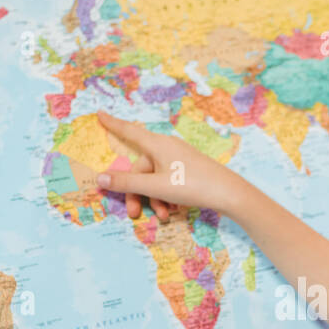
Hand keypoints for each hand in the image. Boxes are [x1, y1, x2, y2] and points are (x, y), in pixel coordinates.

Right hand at [95, 111, 249, 220]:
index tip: (99, 113)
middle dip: (137, 192)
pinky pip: (168, 181)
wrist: (229, 193)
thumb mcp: (156, 186)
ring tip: (163, 215)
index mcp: (157, 145)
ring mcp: (179, 159)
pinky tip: (174, 211)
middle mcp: (166, 148)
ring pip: (155, 179)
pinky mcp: (188, 170)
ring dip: (154, 198)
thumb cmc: (192, 185)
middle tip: (134, 213)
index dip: (113, 124)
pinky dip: (167, 196)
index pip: (129, 131)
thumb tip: (100, 179)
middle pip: (140, 168)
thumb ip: (127, 184)